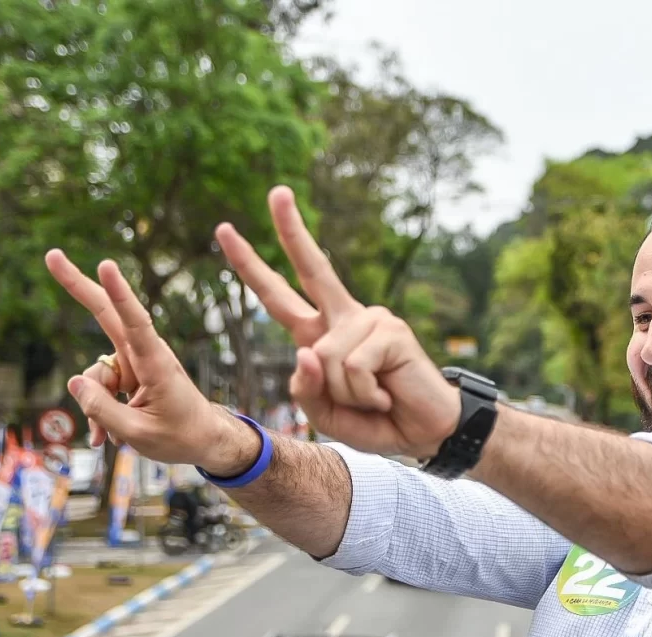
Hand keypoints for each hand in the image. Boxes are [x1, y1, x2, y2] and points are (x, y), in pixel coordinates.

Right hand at [45, 251, 254, 471]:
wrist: (204, 441)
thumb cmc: (181, 437)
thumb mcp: (138, 433)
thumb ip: (102, 409)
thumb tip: (74, 382)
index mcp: (156, 365)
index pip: (136, 323)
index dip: (120, 294)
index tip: (106, 265)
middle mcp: (144, 355)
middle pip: (106, 315)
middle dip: (77, 285)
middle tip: (51, 255)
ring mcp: (135, 363)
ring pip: (96, 374)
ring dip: (94, 406)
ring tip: (107, 436)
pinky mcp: (130, 374)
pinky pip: (100, 388)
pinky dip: (98, 411)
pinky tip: (105, 436)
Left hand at [217, 186, 459, 458]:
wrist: (425, 431)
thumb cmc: (376, 421)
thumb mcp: (326, 413)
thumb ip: (306, 388)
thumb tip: (306, 350)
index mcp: (322, 333)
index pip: (281, 296)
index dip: (252, 267)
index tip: (225, 231)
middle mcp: (345, 317)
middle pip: (313, 267)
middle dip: (291, 229)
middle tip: (276, 190)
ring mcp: (370, 319)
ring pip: (323, 357)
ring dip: (345, 394)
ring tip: (373, 400)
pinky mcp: (391, 330)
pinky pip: (351, 367)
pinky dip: (364, 394)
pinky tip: (386, 396)